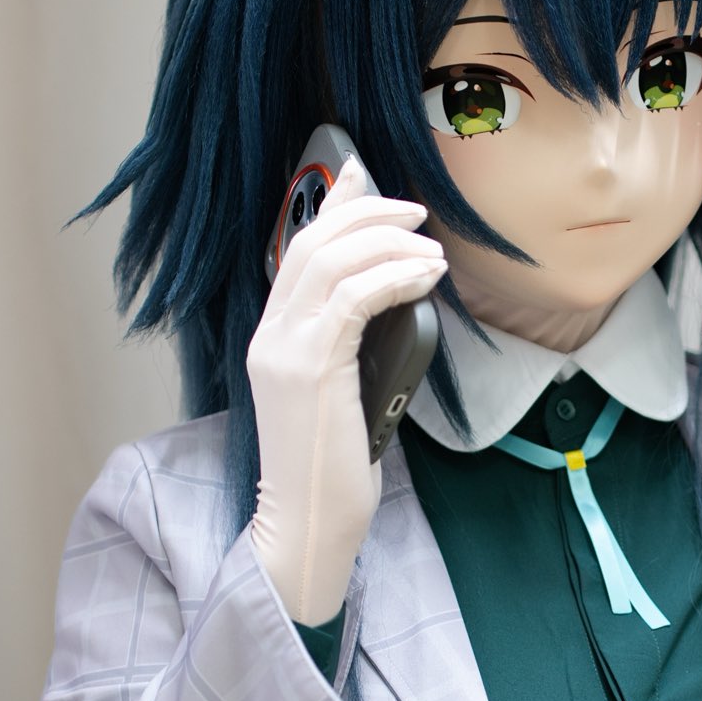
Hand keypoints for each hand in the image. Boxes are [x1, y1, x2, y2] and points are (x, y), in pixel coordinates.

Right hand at [246, 158, 445, 623]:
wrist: (308, 524)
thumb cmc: (334, 468)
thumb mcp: (344, 390)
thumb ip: (353, 344)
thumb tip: (397, 300)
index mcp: (273, 336)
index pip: (297, 248)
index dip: (333, 204)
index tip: (364, 176)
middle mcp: (270, 334)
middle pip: (313, 242)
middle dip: (369, 213)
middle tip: (417, 214)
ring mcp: (284, 350)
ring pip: (331, 261)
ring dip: (389, 244)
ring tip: (431, 251)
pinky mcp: (310, 369)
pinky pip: (351, 300)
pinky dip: (392, 277)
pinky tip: (424, 278)